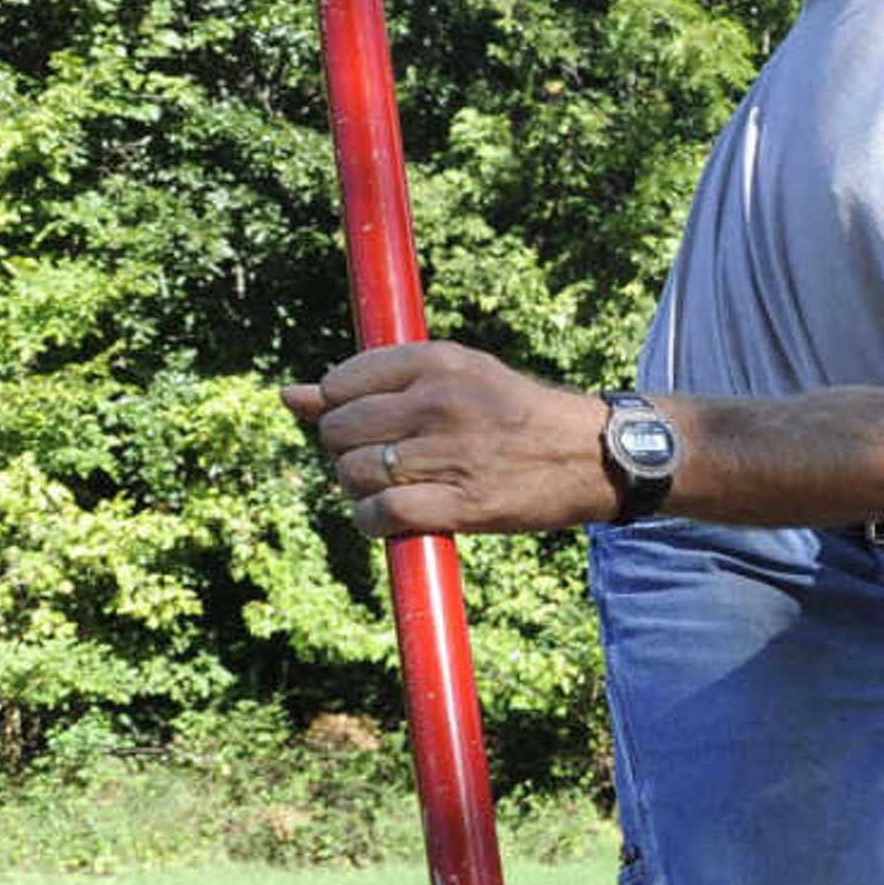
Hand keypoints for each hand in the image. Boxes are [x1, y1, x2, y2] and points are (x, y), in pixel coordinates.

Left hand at [286, 340, 611, 535]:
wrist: (594, 455)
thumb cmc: (516, 415)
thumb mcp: (456, 378)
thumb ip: (373, 384)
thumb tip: (289, 396)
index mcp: (439, 362)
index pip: (342, 383)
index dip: (342, 410)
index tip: (370, 425)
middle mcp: (441, 402)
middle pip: (340, 430)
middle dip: (347, 450)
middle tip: (382, 460)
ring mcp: (451, 454)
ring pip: (355, 473)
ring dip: (360, 488)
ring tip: (393, 488)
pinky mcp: (463, 504)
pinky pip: (383, 513)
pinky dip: (373, 521)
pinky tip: (389, 518)